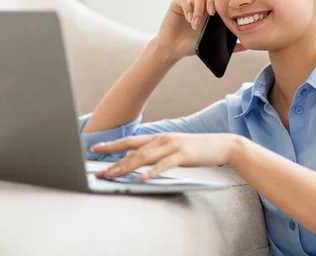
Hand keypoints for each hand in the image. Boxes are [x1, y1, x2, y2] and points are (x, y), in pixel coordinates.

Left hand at [90, 133, 241, 180]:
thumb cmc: (196, 149)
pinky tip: (141, 179)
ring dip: (126, 167)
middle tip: (99, 172)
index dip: (112, 145)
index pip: (130, 141)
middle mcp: (161, 139)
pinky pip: (163, 165)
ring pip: (144, 157)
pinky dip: (151, 172)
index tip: (95, 149)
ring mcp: (171, 146)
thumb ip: (156, 153)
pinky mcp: (182, 155)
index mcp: (158, 137)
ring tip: (112, 175)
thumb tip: (137, 162)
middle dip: (113, 161)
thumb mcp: (172, 148)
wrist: (221, 145)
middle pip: (132, 151)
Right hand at [154, 0, 246, 59]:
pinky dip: (188, 9)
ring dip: (198, 11)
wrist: (172, 48)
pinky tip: (189, 20)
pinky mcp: (177, 4)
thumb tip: (247, 46)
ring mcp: (189, 3)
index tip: (224, 15)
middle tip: (212, 13)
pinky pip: (184, 0)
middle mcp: (201, 4)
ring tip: (195, 25)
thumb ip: (230, 46)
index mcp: (211, 11)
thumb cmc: (191, 45)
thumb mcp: (213, 45)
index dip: (223, 2)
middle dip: (213, 0)